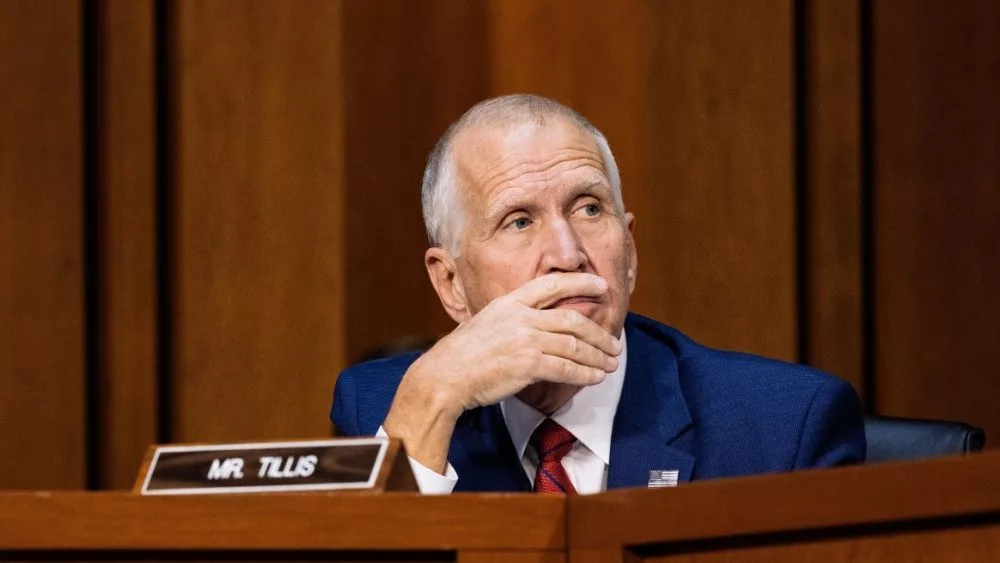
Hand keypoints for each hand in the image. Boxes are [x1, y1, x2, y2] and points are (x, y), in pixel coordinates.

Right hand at [383, 273, 621, 472]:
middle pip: (572, 319)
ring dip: (597, 357)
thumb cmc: (464, 355)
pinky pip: (566, 368)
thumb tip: (540, 326)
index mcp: (511, 302)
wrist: (445, 375)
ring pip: (574, 346)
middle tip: (614, 344)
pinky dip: (585, 374)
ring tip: (611, 364)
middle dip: (598, 334)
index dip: (580, 283)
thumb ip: (515, 319)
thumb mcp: (488, 322)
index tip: (601, 286)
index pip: (552, 284)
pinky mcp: (527, 364)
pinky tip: (595, 377)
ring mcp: (525, 340)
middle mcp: (521, 317)